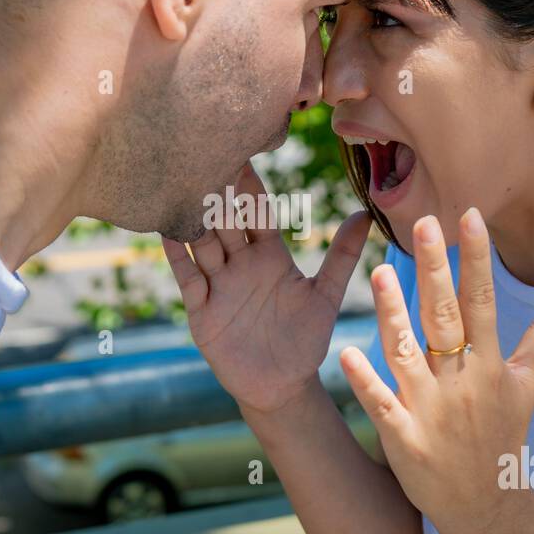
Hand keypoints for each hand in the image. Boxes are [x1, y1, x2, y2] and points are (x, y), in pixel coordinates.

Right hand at [162, 162, 371, 415]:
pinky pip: (188, 275)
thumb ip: (342, 256)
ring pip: (203, 241)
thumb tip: (366, 213)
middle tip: (206, 150)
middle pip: (226, 220)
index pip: (257, 212)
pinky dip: (178, 253)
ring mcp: (219, 284)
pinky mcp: (202, 309)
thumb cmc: (305, 340)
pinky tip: (168, 229)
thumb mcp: (326, 295)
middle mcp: (241, 263)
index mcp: (270, 255)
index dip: (249, 184)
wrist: (282, 386)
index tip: (243, 147)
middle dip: (217, 189)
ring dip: (195, 215)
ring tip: (183, 182)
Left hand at [339, 209, 533, 533]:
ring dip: (392, 314)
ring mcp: (430, 410)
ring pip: (407, 353)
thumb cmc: (502, 439)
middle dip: (435, 270)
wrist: (486, 509)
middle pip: (445, 317)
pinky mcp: (404, 438)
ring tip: (377, 273)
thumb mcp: (527, 389)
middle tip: (423, 223)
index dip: (476, 260)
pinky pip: (381, 404)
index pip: (482, 302)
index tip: (470, 217)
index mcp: (489, 365)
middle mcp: (460, 382)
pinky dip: (364, 381)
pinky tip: (344, 353)